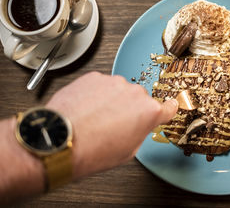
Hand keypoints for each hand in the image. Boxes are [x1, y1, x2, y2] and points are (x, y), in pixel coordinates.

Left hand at [46, 72, 177, 178]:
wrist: (62, 140)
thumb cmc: (92, 150)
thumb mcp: (127, 152)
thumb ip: (140, 133)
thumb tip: (137, 126)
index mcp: (148, 112)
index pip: (168, 107)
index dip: (167, 109)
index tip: (168, 108)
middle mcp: (134, 93)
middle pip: (139, 99)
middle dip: (130, 109)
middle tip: (114, 124)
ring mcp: (114, 83)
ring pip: (119, 90)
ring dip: (112, 101)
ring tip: (96, 118)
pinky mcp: (94, 77)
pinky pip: (101, 85)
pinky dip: (96, 94)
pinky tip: (87, 110)